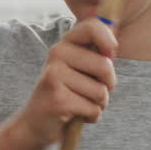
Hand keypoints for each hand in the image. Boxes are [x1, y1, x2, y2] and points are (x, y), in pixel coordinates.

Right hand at [13, 18, 117, 147]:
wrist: (36, 123)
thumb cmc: (66, 94)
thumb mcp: (79, 70)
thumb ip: (97, 54)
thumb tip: (114, 44)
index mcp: (64, 44)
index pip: (92, 26)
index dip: (109, 41)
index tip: (110, 55)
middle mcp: (56, 55)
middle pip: (105, 66)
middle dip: (108, 85)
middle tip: (93, 91)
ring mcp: (54, 76)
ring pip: (101, 92)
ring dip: (98, 104)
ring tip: (81, 104)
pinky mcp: (57, 99)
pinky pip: (93, 109)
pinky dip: (91, 117)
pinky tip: (75, 115)